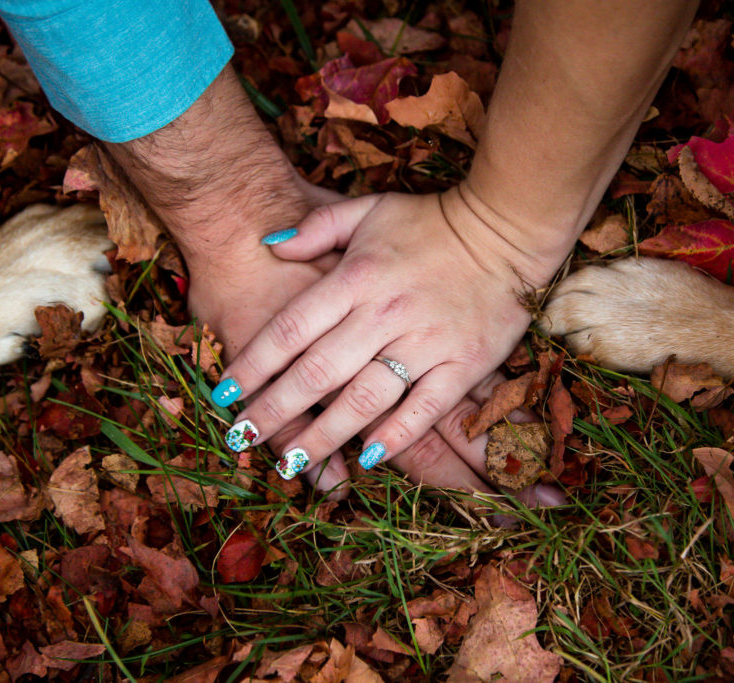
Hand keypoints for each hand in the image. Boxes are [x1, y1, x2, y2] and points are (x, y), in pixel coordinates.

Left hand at [105, 67, 563, 501]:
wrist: (509, 227)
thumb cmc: (432, 221)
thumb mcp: (368, 209)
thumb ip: (316, 228)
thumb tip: (269, 244)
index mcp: (356, 277)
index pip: (291, 329)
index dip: (254, 364)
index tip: (224, 393)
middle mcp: (384, 313)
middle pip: (317, 372)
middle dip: (274, 410)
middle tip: (241, 440)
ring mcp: (426, 341)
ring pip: (364, 399)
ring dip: (324, 435)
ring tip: (291, 464)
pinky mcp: (464, 364)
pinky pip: (425, 408)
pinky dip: (396, 436)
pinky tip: (366, 458)